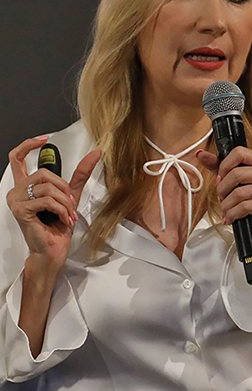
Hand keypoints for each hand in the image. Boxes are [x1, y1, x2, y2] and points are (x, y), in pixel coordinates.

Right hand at [6, 136, 101, 272]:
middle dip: (63, 189)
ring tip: (68, 215)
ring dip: (65, 203)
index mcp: (25, 186)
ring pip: (47, 188)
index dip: (28, 145)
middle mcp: (17, 191)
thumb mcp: (70, 196)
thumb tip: (95, 154)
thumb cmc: (57, 228)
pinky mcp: (20, 210)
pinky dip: (61, 210)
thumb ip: (79, 175)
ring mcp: (16, 200)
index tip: (44, 140)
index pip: (17, 158)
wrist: (53, 250)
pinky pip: (47, 201)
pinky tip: (63, 220)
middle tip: (70, 205)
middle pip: (43, 173)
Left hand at [196, 145, 251, 265]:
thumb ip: (216, 165)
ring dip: (226, 205)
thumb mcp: (231, 178)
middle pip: (237, 174)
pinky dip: (233, 214)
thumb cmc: (247, 198)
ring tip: (225, 209)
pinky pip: (245, 207)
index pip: (239, 153)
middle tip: (221, 197)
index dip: (224, 166)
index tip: (220, 177)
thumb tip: (200, 154)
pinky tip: (231, 217)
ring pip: (239, 193)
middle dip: (222, 189)